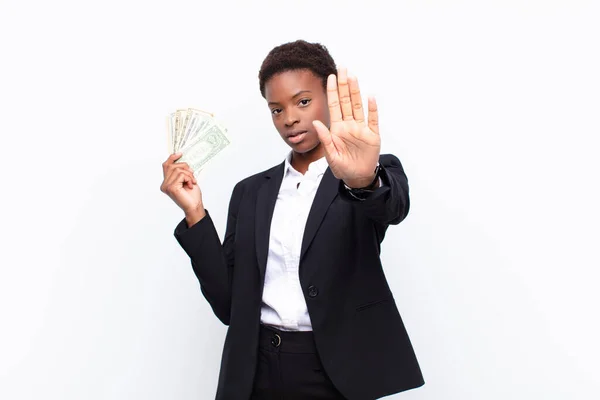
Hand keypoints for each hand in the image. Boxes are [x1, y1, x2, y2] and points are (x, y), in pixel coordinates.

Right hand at [160, 153, 205, 223]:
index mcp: (167, 182)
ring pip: (178, 169)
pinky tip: (191, 185)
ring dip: (189, 174)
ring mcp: (167, 186)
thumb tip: (181, 158)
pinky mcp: (171, 188)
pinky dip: (189, 178)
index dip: (172, 158)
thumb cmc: (192, 195)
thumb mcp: (187, 179)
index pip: (166, 166)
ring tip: (192, 182)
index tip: (180, 153)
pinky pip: (181, 175)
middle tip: (192, 175)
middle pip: (172, 166)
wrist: (195, 206)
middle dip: (185, 167)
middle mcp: (164, 184)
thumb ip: (181, 171)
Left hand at [312, 67, 380, 187]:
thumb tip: (316, 123)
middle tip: (342, 68)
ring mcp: (361, 129)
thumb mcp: (331, 155)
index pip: (334, 106)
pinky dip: (372, 109)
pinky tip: (370, 97)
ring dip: (356, 92)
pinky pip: (372, 120)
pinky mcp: (372, 136)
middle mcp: (349, 125)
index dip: (332, 92)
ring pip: (358, 106)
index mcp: (337, 129)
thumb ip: (325, 138)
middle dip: (344, 85)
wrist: (357, 177)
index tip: (330, 77)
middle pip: (346, 101)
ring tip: (353, 77)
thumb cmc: (342, 167)